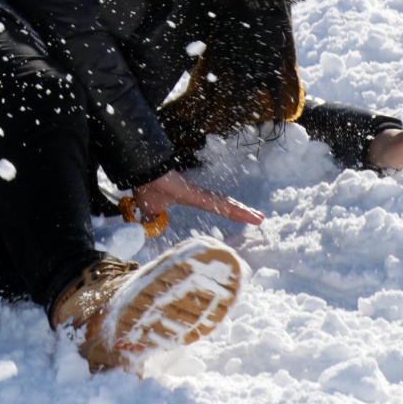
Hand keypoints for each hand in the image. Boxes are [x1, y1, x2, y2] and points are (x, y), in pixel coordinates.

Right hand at [132, 170, 264, 225]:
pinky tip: (246, 216)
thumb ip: (154, 219)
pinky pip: (218, 205)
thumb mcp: (151, 210)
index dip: (228, 211)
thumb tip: (151, 229)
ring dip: (242, 213)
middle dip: (241, 212)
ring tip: (259, 218)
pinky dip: (233, 211)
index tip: (243, 216)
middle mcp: (200, 196)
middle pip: (225, 206)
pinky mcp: (198, 195)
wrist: (144, 175)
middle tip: (259, 218)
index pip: (215, 207)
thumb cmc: (148, 187)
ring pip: (225, 206)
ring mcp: (200, 195)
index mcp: (192, 198)